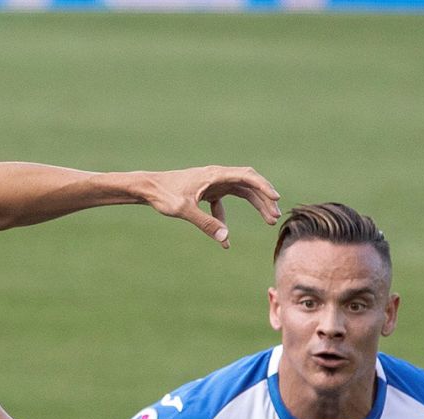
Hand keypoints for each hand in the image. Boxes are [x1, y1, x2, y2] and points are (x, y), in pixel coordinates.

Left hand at [143, 165, 280, 248]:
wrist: (148, 188)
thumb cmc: (164, 195)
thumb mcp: (184, 210)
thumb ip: (205, 224)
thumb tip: (225, 239)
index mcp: (214, 175)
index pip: (247, 176)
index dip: (264, 187)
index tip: (276, 199)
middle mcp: (216, 176)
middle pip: (248, 185)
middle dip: (264, 200)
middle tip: (275, 217)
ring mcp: (212, 183)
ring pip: (240, 192)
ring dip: (254, 205)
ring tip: (268, 220)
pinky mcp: (205, 192)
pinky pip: (223, 204)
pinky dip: (226, 219)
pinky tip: (225, 238)